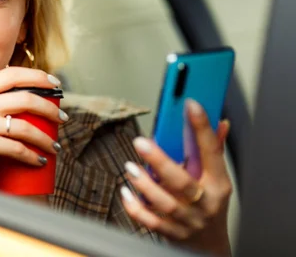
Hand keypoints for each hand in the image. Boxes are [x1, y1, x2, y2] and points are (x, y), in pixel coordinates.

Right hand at [0, 67, 66, 178]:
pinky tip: (40, 161)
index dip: (38, 76)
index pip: (12, 74)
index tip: (55, 83)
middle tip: (62, 118)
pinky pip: (17, 149)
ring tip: (55, 147)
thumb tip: (15, 101)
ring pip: (26, 126)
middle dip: (50, 107)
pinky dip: (33, 156)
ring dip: (46, 138)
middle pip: (25, 97)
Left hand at [120, 99, 232, 256]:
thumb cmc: (210, 206)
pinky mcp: (171, 233)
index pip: (212, 151)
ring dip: (144, 184)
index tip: (191, 105)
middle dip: (160, 161)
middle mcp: (204, 202)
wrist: (210, 246)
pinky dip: (135, 207)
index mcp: (218, 184)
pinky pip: (150, 222)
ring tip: (130, 167)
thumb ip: (214, 151)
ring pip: (165, 203)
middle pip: (183, 182)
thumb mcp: (217, 180)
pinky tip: (125, 192)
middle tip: (141, 142)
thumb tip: (221, 122)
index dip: (203, 127)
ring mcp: (188, 220)